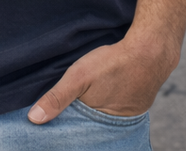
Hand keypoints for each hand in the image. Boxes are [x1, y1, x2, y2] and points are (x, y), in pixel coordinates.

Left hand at [27, 35, 177, 123]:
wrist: (152, 51)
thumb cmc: (114, 63)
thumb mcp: (79, 77)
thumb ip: (57, 98)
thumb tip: (33, 119)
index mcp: (100, 125)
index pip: (77, 134)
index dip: (64, 128)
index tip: (49, 127)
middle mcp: (116, 126)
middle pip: (90, 128)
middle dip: (77, 122)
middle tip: (64, 111)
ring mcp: (129, 117)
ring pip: (103, 119)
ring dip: (93, 113)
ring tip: (82, 103)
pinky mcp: (137, 106)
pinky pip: (116, 110)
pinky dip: (106, 106)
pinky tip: (101, 95)